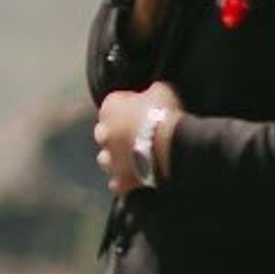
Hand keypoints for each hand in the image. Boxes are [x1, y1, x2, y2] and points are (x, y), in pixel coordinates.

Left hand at [93, 84, 180, 198]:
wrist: (170, 144)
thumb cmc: (164, 112)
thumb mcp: (161, 89)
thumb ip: (151, 90)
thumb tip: (153, 90)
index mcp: (109, 108)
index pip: (113, 104)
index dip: (128, 106)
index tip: (142, 109)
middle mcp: (104, 134)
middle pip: (105, 133)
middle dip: (116, 133)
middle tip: (135, 134)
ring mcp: (110, 159)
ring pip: (105, 160)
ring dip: (115, 158)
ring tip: (131, 158)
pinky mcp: (120, 179)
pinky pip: (117, 184)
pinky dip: (123, 182)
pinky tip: (133, 180)